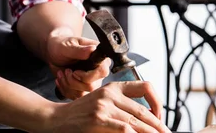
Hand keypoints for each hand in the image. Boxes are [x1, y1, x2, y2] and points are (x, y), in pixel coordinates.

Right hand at [44, 81, 171, 132]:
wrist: (55, 119)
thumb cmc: (79, 114)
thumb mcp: (102, 104)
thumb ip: (122, 108)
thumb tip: (146, 119)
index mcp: (114, 87)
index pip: (145, 87)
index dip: (158, 102)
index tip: (161, 117)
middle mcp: (110, 94)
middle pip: (143, 110)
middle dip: (158, 126)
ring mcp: (104, 106)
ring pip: (136, 121)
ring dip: (150, 132)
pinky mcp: (98, 119)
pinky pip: (124, 128)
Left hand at [46, 35, 111, 98]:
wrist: (54, 52)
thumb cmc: (62, 46)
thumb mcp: (68, 46)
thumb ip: (80, 50)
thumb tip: (92, 50)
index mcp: (98, 57)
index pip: (102, 72)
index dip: (87, 75)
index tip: (75, 71)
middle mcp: (97, 70)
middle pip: (92, 86)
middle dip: (74, 82)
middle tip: (66, 71)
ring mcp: (91, 81)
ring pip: (83, 93)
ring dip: (68, 85)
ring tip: (61, 73)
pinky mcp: (83, 88)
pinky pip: (76, 97)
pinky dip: (65, 89)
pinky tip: (61, 79)